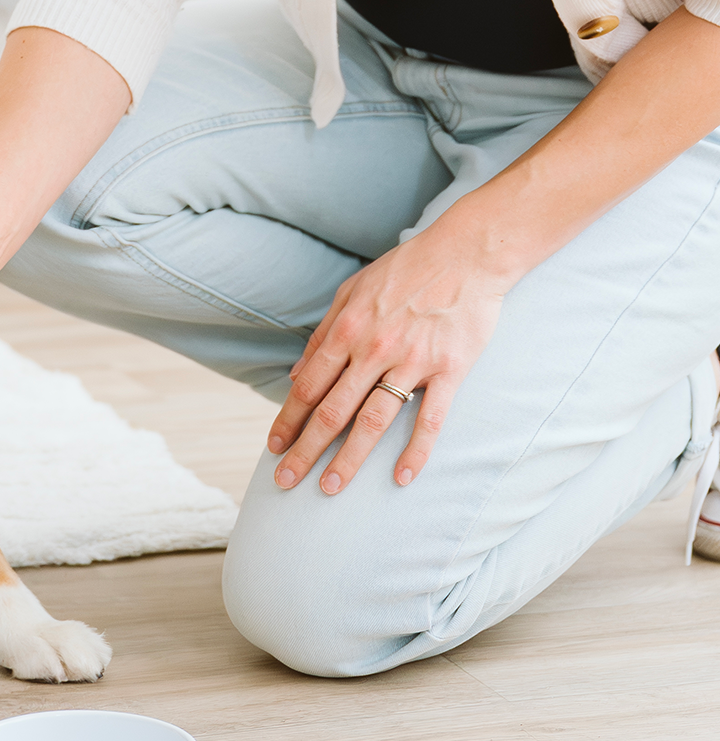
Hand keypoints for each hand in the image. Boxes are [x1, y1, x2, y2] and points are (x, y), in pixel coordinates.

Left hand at [267, 228, 508, 492]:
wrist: (466, 252)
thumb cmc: (404, 271)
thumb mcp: (351, 292)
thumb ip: (323, 335)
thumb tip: (295, 376)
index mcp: (347, 330)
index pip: (309, 387)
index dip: (288, 420)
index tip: (273, 448)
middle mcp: (373, 349)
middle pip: (333, 411)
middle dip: (306, 450)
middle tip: (285, 481)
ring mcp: (412, 361)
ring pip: (373, 421)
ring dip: (349, 459)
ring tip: (330, 488)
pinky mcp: (450, 369)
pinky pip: (430, 418)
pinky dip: (416, 450)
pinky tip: (401, 477)